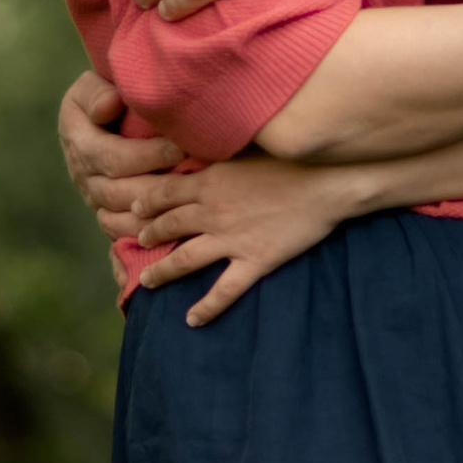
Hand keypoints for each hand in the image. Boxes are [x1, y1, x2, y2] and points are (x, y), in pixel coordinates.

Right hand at [57, 68, 178, 226]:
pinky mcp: (106, 213)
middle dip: (157, 189)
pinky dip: (144, 238)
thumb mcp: (92, 84)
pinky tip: (172, 235)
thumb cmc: (104, 95)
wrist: (98, 118)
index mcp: (78, 141)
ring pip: (121, 218)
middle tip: (192, 183)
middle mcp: (83, 174)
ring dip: (154, 217)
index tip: (180, 149)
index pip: (112, 156)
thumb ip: (96, 93)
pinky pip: (121, 234)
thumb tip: (110, 105)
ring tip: (186, 209)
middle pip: (118, 192)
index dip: (147, 155)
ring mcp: (94, 197)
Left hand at [128, 153, 361, 324]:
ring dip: (163, 272)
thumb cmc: (292, 157)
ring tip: (147, 281)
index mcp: (210, 181)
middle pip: (170, 225)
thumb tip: (203, 142)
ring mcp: (232, 239)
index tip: (135, 207)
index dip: (147, 201)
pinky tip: (192, 320)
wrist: (327, 180)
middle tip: (139, 240)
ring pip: (186, 260)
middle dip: (150, 234)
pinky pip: (224, 290)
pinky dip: (206, 307)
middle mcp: (213, 211)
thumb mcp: (247, 145)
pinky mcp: (255, 261)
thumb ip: (221, 150)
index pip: (166, 192)